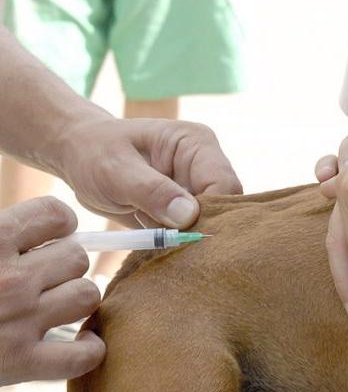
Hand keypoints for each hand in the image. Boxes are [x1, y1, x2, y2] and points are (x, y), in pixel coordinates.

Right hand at [0, 197, 103, 385]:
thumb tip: (24, 223)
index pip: (56, 214)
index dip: (58, 223)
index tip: (51, 233)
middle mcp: (10, 279)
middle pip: (76, 258)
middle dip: (63, 263)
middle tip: (43, 274)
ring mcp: (19, 322)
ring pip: (87, 296)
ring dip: (75, 299)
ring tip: (54, 303)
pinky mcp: (20, 364)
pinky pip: (83, 355)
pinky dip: (89, 349)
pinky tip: (79, 340)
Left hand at [56, 117, 242, 227]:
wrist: (78, 156)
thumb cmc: (93, 152)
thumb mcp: (115, 169)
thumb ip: (152, 191)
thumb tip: (188, 217)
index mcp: (197, 144)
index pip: (224, 185)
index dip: (211, 214)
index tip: (183, 235)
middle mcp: (206, 165)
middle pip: (225, 208)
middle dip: (202, 230)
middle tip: (173, 248)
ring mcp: (198, 188)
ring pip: (212, 224)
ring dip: (189, 240)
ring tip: (158, 243)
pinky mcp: (187, 209)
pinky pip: (196, 232)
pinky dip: (179, 243)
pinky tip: (158, 245)